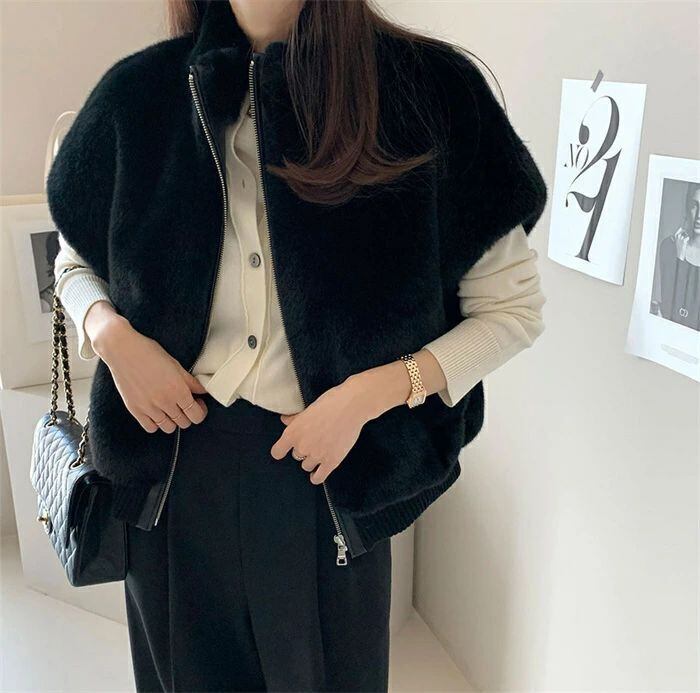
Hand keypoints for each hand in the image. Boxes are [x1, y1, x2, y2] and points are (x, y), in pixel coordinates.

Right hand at [87, 303, 208, 433]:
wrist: (123, 350)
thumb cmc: (150, 353)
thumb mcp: (176, 365)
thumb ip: (191, 382)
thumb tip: (203, 391)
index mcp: (178, 390)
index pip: (196, 415)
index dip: (201, 411)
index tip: (198, 403)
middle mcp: (165, 402)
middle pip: (184, 423)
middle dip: (188, 415)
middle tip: (185, 404)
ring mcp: (149, 408)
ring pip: (169, 428)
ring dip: (173, 421)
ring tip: (170, 408)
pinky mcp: (135, 410)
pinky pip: (150, 428)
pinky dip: (156, 423)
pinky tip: (157, 411)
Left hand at [269, 378, 374, 483]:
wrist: (351, 407)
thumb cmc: (330, 403)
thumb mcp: (308, 409)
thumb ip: (294, 419)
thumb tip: (285, 420)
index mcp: (293, 433)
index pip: (277, 452)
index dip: (281, 450)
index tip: (284, 449)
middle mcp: (302, 446)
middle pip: (296, 456)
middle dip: (304, 450)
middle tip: (314, 440)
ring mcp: (316, 455)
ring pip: (307, 466)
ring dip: (312, 460)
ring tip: (320, 451)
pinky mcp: (331, 462)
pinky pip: (318, 477)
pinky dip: (316, 477)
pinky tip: (317, 474)